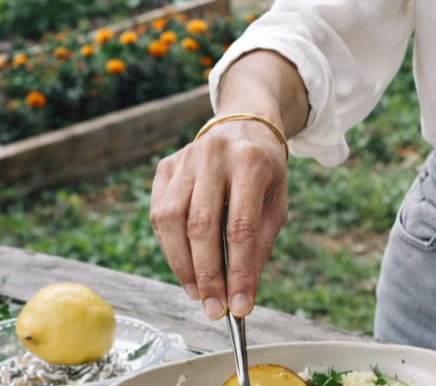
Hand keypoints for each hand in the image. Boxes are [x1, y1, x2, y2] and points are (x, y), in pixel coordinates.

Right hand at [149, 47, 309, 320]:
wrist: (243, 127)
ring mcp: (186, 157)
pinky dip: (169, 246)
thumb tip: (241, 296)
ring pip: (171, 221)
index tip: (239, 307)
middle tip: (214, 309)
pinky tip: (184, 263)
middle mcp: (214, 155)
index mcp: (250, 161)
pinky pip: (158, 214)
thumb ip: (260, 246)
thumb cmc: (263, 172)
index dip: (239, 272)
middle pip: (202, 226)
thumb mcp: (276, 202)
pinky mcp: (165, 166)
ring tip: (198, 292)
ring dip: (182, 266)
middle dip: (207, 276)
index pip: (241, 227)